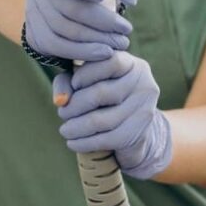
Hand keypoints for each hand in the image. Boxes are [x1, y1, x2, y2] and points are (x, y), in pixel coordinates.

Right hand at [24, 0, 137, 61]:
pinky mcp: (33, 33)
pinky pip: (53, 46)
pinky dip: (78, 52)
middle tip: (125, 32)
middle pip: (67, 7)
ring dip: (92, 41)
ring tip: (115, 45)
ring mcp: (32, 11)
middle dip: (100, 22)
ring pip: (60, 30)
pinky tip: (99, 54)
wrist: (70, 2)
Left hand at [52, 50, 171, 180]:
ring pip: (100, 120)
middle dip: (74, 106)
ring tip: (65, 129)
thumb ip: (68, 82)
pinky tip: (73, 142)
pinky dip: (83, 143)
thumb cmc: (105, 100)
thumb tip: (61, 100)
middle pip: (101, 93)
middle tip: (63, 113)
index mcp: (133, 65)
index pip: (110, 62)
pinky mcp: (138, 133)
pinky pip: (105, 140)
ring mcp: (144, 109)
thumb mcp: (86, 83)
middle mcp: (144, 84)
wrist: (133, 131)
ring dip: (75, 127)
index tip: (74, 84)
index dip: (86, 73)